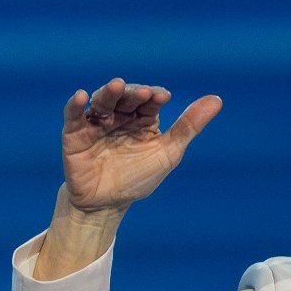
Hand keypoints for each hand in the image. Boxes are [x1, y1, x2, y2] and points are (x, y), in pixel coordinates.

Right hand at [58, 77, 222, 213]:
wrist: (107, 205)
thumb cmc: (139, 177)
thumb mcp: (168, 153)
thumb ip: (189, 126)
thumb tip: (217, 99)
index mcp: (142, 118)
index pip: (149, 101)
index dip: (154, 96)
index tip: (163, 96)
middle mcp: (119, 116)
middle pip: (125, 98)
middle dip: (133, 93)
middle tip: (143, 93)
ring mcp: (96, 123)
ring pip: (102, 102)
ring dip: (108, 93)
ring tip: (116, 85)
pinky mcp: (74, 134)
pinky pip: (74, 115)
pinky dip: (75, 105)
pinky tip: (81, 95)